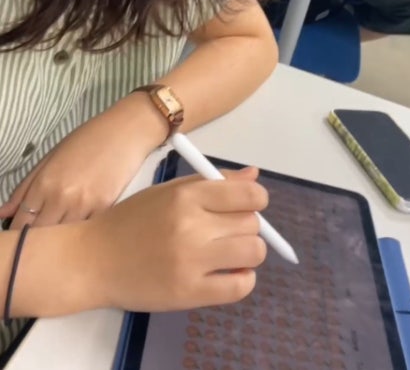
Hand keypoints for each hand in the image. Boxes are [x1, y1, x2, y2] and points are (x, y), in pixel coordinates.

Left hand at [0, 93, 165, 228]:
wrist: (127, 131)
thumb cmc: (88, 139)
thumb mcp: (51, 156)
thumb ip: (25, 186)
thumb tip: (3, 212)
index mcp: (45, 183)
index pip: (21, 223)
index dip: (15, 235)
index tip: (17, 240)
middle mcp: (62, 198)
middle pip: (40, 236)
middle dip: (35, 243)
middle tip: (37, 243)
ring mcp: (86, 206)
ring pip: (64, 240)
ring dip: (58, 243)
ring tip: (58, 242)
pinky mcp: (106, 210)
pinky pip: (87, 233)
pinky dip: (81, 236)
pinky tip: (80, 235)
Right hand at [12, 168, 268, 316]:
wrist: (93, 260)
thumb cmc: (131, 221)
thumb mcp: (168, 191)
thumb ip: (212, 183)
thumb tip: (254, 176)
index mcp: (186, 195)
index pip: (248, 195)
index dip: (256, 200)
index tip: (246, 206)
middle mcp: (192, 225)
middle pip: (252, 223)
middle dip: (247, 226)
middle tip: (228, 231)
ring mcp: (191, 261)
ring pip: (253, 252)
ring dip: (248, 253)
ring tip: (229, 253)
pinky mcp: (189, 293)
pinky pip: (239, 287)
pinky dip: (243, 280)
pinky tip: (228, 274)